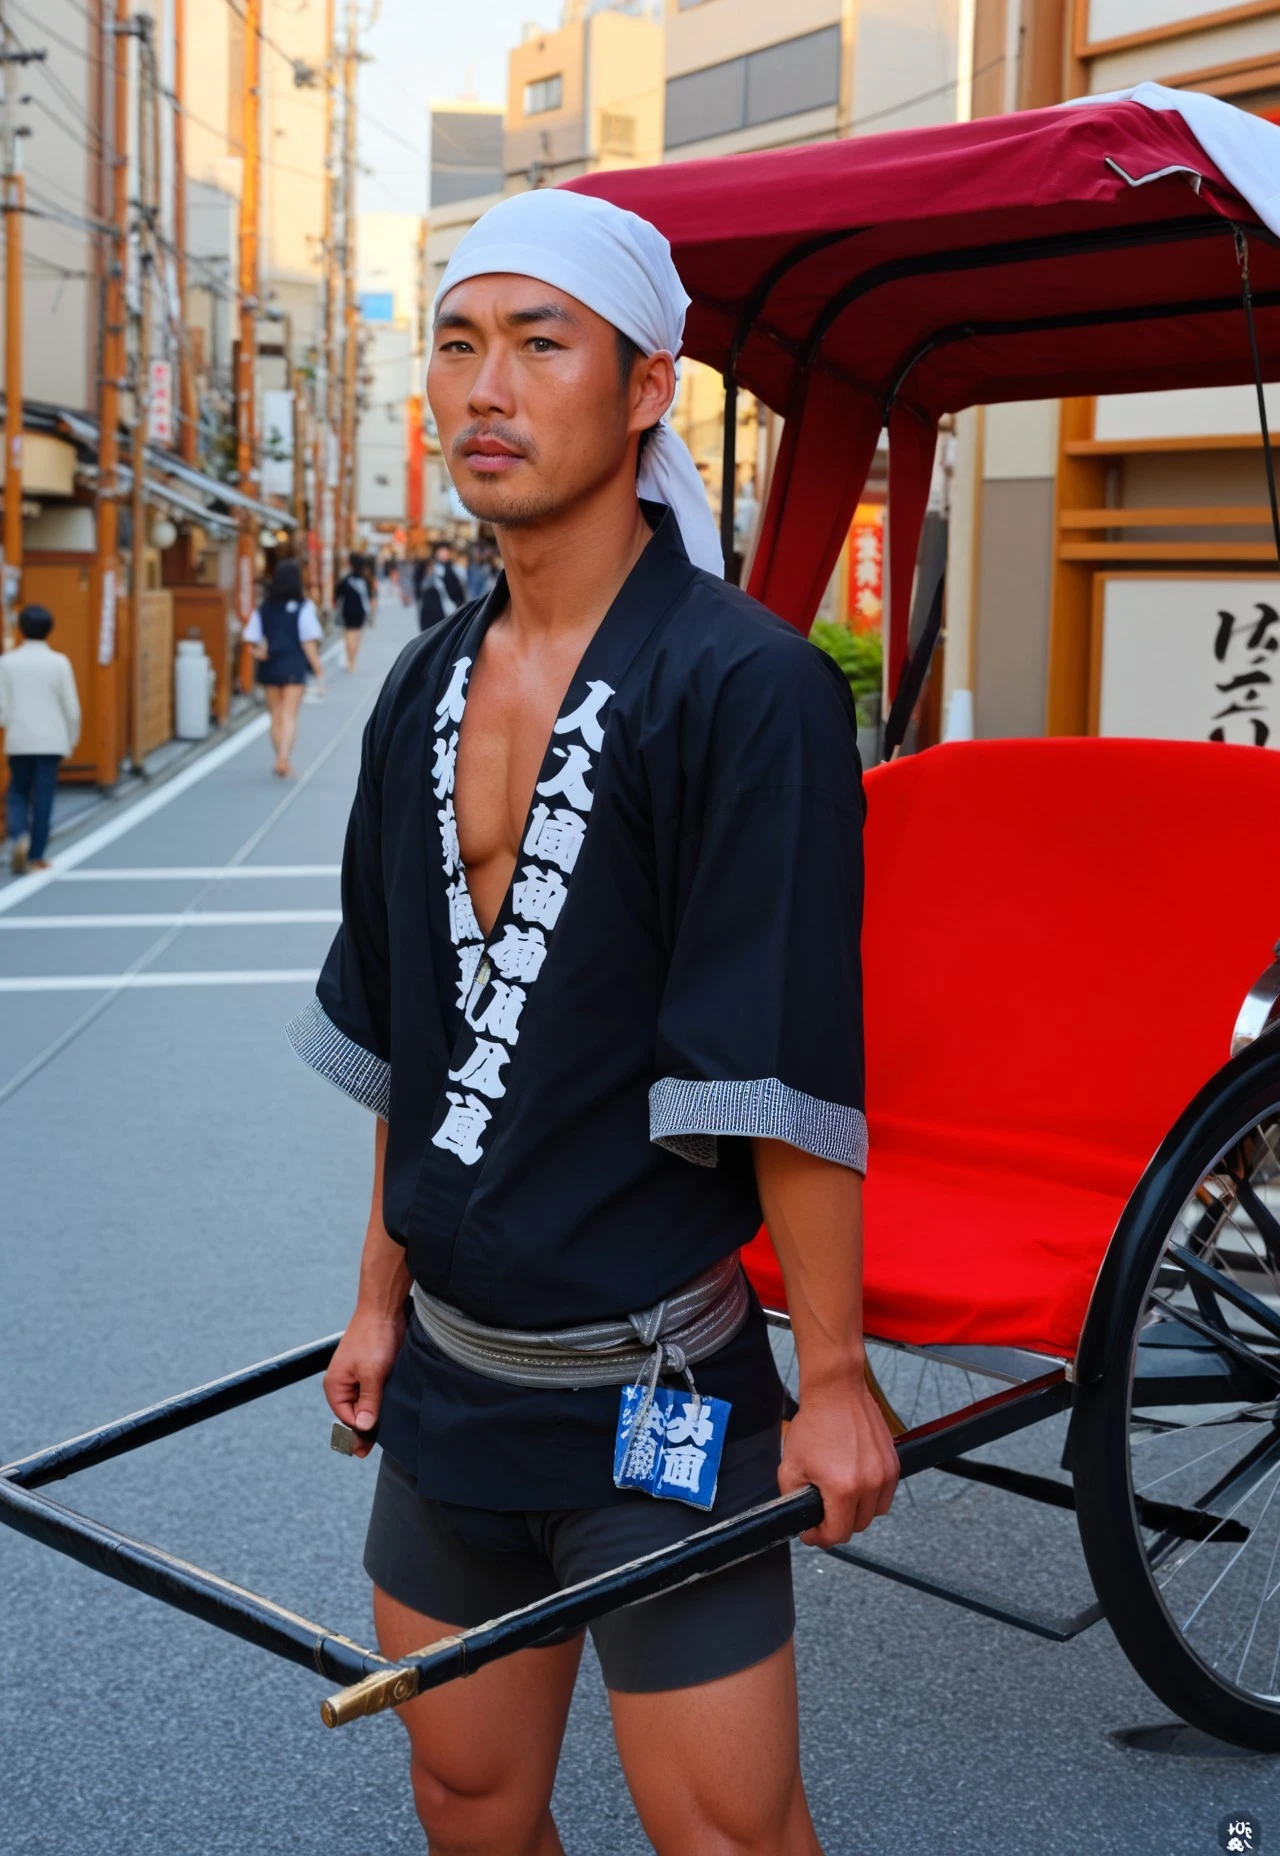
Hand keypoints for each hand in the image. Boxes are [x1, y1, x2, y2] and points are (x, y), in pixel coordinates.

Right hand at [323, 1305, 404, 1458]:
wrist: (384, 1310)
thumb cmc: (374, 1337)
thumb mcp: (372, 1373)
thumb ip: (369, 1402)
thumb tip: (363, 1428)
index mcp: (335, 1386)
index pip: (344, 1420)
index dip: (356, 1434)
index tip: (368, 1446)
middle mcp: (343, 1384)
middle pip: (354, 1416)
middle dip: (365, 1428)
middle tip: (374, 1447)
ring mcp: (358, 1379)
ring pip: (366, 1406)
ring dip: (375, 1416)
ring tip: (386, 1431)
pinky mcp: (372, 1373)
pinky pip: (374, 1395)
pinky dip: (381, 1404)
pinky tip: (391, 1412)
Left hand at [777, 1371, 899, 1546]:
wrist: (836, 1392)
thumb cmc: (814, 1423)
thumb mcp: (790, 1466)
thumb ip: (794, 1501)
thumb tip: (802, 1521)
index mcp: (843, 1488)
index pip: (837, 1534)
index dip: (819, 1537)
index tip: (811, 1530)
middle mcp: (870, 1484)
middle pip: (857, 1527)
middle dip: (837, 1523)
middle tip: (821, 1510)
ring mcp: (885, 1473)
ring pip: (874, 1513)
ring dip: (857, 1511)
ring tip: (839, 1495)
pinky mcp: (894, 1463)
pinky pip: (886, 1495)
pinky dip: (872, 1496)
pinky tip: (855, 1481)